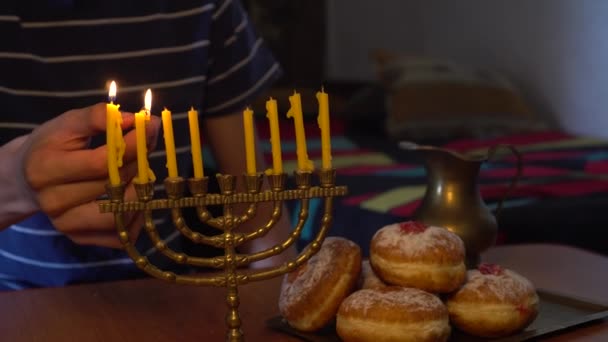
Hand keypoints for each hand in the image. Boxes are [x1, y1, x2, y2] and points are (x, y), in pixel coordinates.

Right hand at [15, 103, 159, 247]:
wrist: (27, 178)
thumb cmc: (52, 146)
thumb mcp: (68, 123)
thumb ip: (100, 117)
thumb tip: (139, 120)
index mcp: (45, 169)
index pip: (101, 163)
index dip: (131, 146)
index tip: (148, 128)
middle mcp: (53, 202)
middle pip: (113, 188)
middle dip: (138, 166)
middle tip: (145, 150)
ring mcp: (66, 225)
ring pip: (120, 216)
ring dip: (140, 194)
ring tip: (139, 175)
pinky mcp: (80, 238)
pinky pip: (121, 235)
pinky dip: (136, 216)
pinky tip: (132, 197)